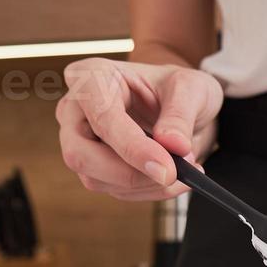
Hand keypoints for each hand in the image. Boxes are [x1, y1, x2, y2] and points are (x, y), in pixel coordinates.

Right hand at [57, 58, 223, 201]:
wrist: (184, 108)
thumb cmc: (179, 88)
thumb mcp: (191, 88)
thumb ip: (180, 115)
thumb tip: (173, 146)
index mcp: (92, 76)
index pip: (102, 116)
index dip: (131, 146)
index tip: (166, 168)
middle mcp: (76, 110)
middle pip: (81, 154)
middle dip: (130, 174)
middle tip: (173, 175)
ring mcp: (79, 142)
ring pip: (96, 179)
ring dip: (146, 184)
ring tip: (184, 170)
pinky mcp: (94, 168)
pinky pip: (115, 190)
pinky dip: (149, 190)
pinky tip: (173, 178)